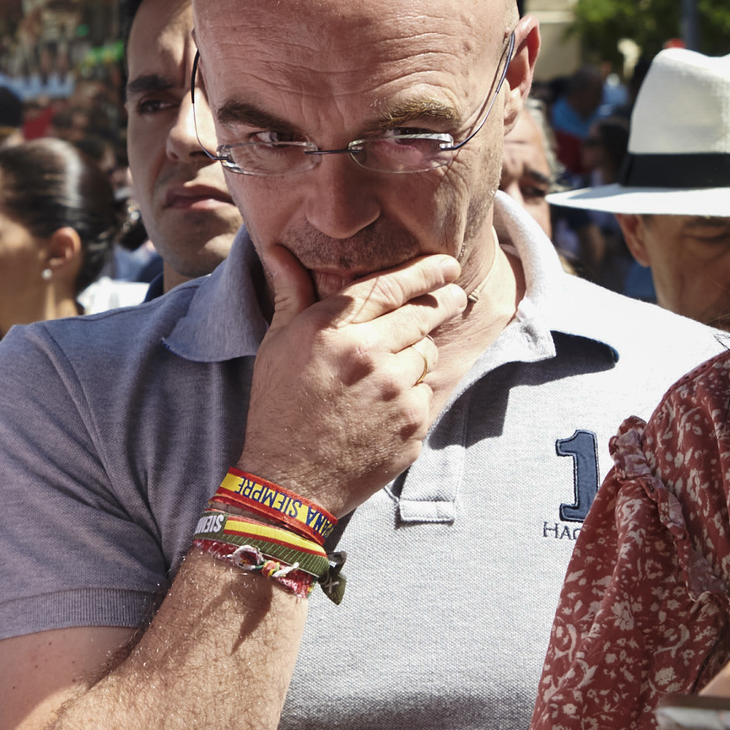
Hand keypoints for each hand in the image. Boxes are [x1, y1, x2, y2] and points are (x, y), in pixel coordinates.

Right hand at [235, 241, 464, 519]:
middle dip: (443, 302)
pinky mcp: (412, 425)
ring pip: (427, 354)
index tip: (447, 264)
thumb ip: (291, 293)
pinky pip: (425, 393)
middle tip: (453, 296)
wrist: (289, 481)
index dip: (426, 271)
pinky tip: (385, 405)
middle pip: (424, 314)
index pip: (392, 285)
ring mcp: (395, 392)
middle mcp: (369, 355)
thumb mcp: (276, 345)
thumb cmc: (278, 408)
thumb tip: (279, 248)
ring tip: (391, 369)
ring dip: (417, 354)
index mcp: (333, 330)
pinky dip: (412, 394)